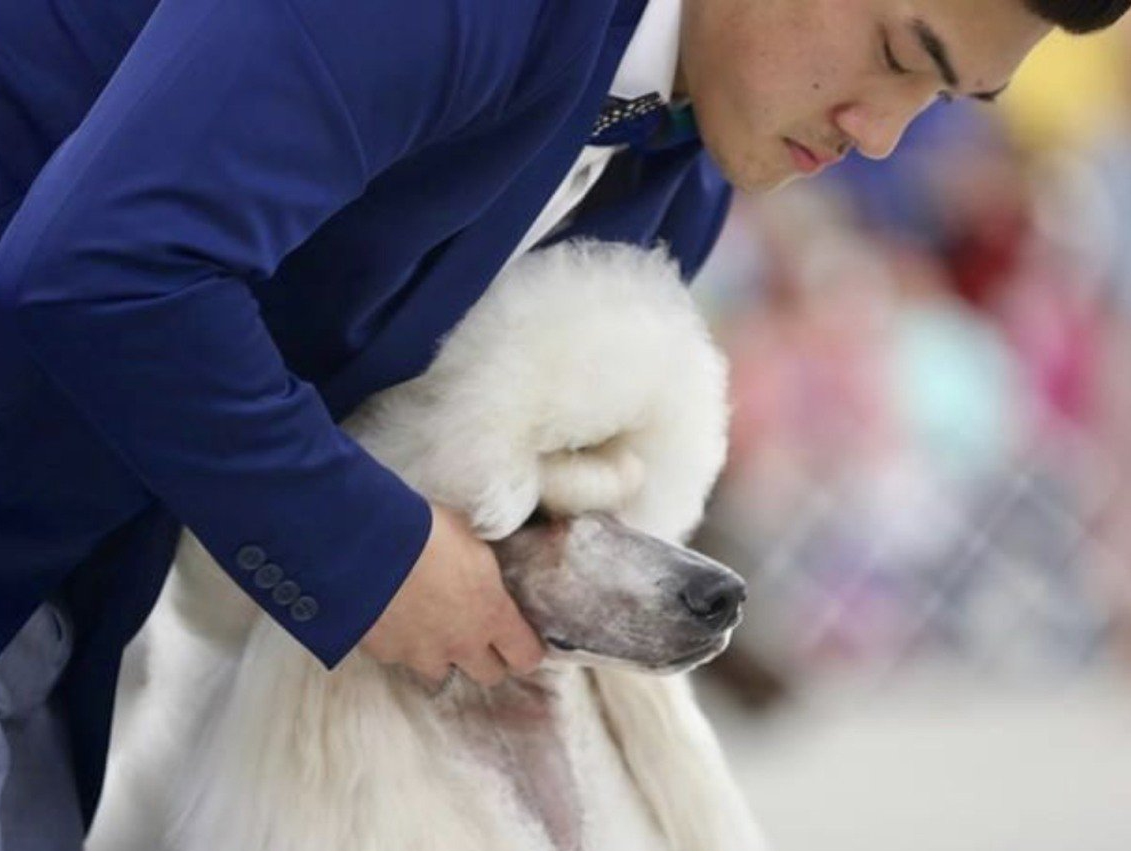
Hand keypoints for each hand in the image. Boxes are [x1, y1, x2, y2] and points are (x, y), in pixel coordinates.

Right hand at [359, 502, 544, 686]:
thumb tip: (483, 564)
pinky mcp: (387, 654)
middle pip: (489, 675)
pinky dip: (400, 644)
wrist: (367, 547)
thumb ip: (481, 567)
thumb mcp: (471, 540)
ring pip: (441, 672)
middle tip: (476, 635)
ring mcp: (422, 654)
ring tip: (429, 627)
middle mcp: (462, 643)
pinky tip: (393, 619)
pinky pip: (400, 657)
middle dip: (486, 658)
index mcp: (492, 613)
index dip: (525, 649)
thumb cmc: (427, 532)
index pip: (526, 655)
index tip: (519, 640)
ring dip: (440, 655)